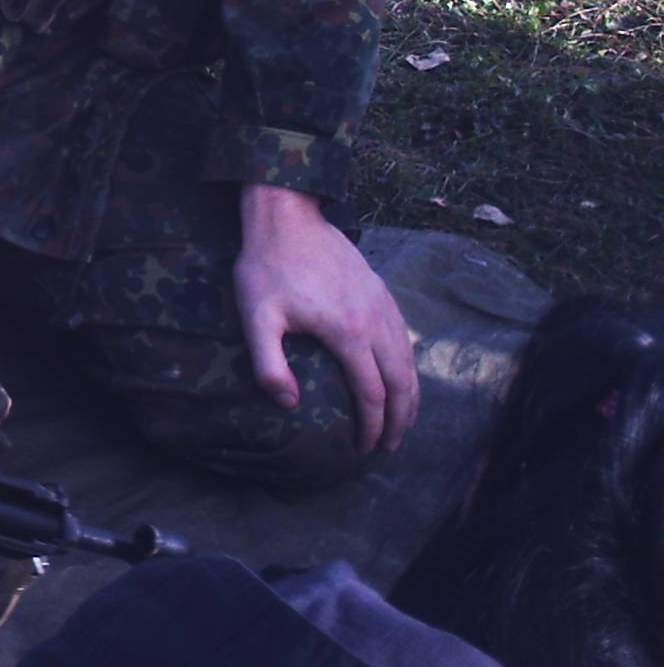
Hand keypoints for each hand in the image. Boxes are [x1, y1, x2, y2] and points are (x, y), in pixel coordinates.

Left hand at [235, 184, 418, 454]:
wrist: (287, 217)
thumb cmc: (266, 268)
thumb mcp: (256, 317)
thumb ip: (269, 364)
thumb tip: (289, 403)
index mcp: (349, 333)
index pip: (372, 394)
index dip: (372, 426)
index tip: (365, 449)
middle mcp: (376, 321)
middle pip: (401, 382)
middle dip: (400, 420)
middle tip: (390, 447)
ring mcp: (383, 304)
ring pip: (409, 360)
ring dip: (410, 395)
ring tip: (401, 422)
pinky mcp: (381, 291)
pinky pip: (405, 338)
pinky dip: (408, 366)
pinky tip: (399, 376)